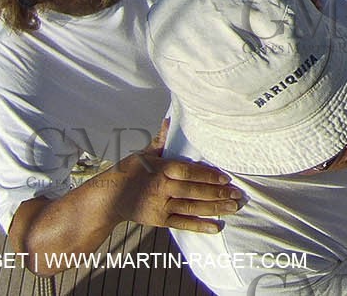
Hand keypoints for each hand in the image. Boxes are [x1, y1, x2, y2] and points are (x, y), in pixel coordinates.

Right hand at [108, 121, 242, 233]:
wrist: (108, 198)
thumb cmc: (128, 172)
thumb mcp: (144, 154)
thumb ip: (160, 140)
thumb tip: (169, 119)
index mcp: (162, 169)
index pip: (189, 172)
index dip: (208, 176)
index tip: (226, 178)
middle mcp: (162, 188)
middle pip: (194, 191)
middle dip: (218, 194)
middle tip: (238, 195)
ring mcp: (161, 206)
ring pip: (192, 207)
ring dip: (215, 208)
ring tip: (233, 207)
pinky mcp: (159, 220)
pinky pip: (182, 223)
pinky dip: (199, 226)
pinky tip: (215, 227)